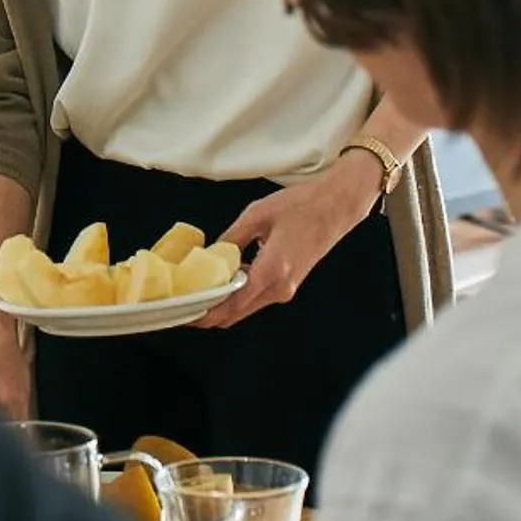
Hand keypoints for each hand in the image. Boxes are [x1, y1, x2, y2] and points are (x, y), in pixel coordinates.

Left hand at [195, 151, 382, 329]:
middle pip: (236, 314)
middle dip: (208, 312)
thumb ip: (230, 239)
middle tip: (184, 302)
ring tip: (198, 288)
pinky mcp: (289, 284)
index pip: (231, 306)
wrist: (336, 206)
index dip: (205, 314)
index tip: (184, 313)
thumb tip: (207, 255)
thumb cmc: (302, 206)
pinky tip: (224, 279)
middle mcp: (280, 288)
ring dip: (223, 303)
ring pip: (246, 307)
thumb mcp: (256, 215)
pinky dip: (238, 294)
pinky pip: (257, 297)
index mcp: (271, 271)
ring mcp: (287, 289)